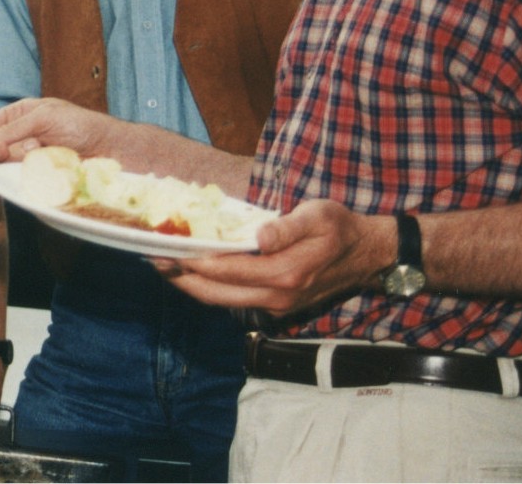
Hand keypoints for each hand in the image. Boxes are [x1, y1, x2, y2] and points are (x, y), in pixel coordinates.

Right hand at [0, 99, 122, 168]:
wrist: (111, 151)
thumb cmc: (81, 125)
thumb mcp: (44, 117)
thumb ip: (12, 129)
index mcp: (14, 117)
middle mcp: (16, 139)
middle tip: (10, 150)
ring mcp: (24, 160)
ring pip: (2, 166)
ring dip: (17, 160)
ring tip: (39, 151)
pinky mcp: (34, 178)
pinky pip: (17, 180)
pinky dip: (22, 176)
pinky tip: (35, 169)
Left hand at [157, 200, 393, 314]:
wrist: (368, 255)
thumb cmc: (340, 228)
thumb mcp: (318, 216)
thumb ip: (287, 227)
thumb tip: (259, 237)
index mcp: (285, 273)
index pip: (225, 271)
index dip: (192, 261)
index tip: (165, 249)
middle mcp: (277, 296)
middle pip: (216, 293)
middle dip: (181, 277)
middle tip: (152, 259)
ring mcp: (277, 305)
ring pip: (222, 300)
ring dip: (191, 285)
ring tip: (165, 265)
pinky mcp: (277, 306)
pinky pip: (235, 299)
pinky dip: (211, 287)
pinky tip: (195, 270)